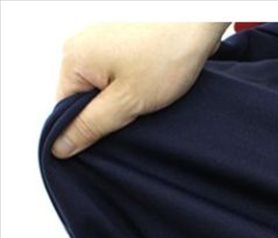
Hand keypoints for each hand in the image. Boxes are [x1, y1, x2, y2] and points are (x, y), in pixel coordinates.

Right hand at [52, 22, 229, 158]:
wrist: (198, 29)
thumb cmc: (165, 59)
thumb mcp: (125, 103)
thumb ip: (90, 126)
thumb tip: (60, 147)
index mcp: (73, 57)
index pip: (64, 109)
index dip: (86, 129)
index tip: (112, 133)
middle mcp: (81, 45)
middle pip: (82, 99)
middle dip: (106, 114)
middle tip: (134, 115)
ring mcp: (100, 43)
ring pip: (100, 90)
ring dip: (120, 102)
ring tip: (143, 100)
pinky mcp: (119, 45)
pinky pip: (113, 77)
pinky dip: (128, 89)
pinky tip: (147, 89)